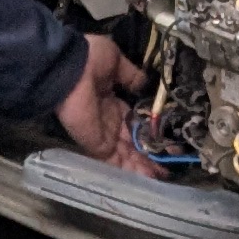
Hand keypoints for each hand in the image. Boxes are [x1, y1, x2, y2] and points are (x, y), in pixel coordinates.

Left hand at [57, 33, 158, 175]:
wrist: (68, 69)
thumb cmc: (89, 60)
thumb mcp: (115, 60)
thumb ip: (130, 75)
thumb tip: (145, 83)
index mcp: (112, 102)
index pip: (133, 123)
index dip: (149, 132)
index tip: (165, 139)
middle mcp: (109, 122)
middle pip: (132, 143)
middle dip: (150, 154)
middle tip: (170, 163)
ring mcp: (103, 135)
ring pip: (127, 155)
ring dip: (145, 166)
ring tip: (165, 174)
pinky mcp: (98, 146)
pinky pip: (117, 162)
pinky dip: (132, 171)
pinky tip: (151, 177)